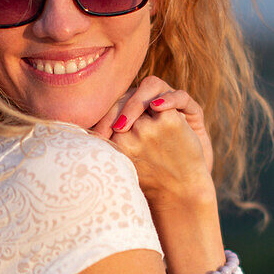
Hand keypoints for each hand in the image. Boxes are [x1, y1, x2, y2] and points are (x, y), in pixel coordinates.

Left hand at [89, 75, 214, 205]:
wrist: (186, 186)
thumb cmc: (152, 175)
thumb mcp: (128, 159)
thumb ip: (114, 145)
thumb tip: (83, 143)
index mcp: (132, 113)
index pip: (114, 104)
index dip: (104, 117)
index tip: (97, 136)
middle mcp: (149, 105)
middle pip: (128, 95)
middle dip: (117, 111)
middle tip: (113, 130)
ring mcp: (169, 103)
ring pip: (151, 87)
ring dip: (137, 105)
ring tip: (127, 125)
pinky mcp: (189, 109)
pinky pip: (179, 97)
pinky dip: (170, 99)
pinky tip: (158, 108)